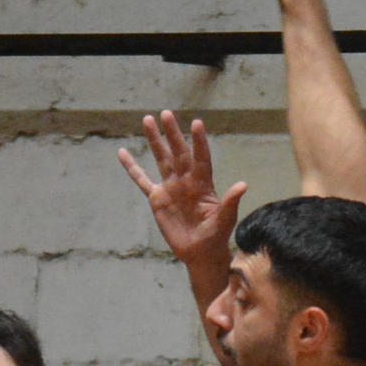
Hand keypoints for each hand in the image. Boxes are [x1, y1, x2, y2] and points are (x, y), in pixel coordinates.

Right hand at [117, 112, 245, 266]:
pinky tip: (122, 153)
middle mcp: (186, 180)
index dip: (199, 142)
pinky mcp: (157, 199)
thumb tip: (243, 185)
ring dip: (155, 140)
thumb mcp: (225, 220)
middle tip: (166, 114)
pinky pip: (142, 180)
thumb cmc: (216, 236)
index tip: (197, 123)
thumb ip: (230, 202)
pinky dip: (132, 168)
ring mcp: (171, 187)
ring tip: (148, 119)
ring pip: (161, 159)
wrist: (200, 252)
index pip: (201, 158)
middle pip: (178, 152)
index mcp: (203, 183)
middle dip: (172, 134)